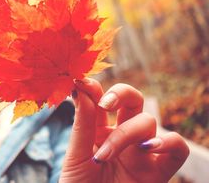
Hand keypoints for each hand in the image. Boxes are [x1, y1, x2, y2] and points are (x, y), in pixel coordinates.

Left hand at [59, 78, 188, 182]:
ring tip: (104, 156)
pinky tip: (147, 148)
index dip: (95, 88)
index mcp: (98, 129)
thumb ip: (82, 123)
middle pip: (132, 99)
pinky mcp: (159, 171)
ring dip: (126, 133)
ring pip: (148, 121)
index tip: (81, 82)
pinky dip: (168, 142)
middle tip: (104, 104)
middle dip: (120, 94)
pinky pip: (178, 148)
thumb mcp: (76, 154)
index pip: (102, 99)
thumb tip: (81, 88)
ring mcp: (142, 151)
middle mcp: (122, 136)